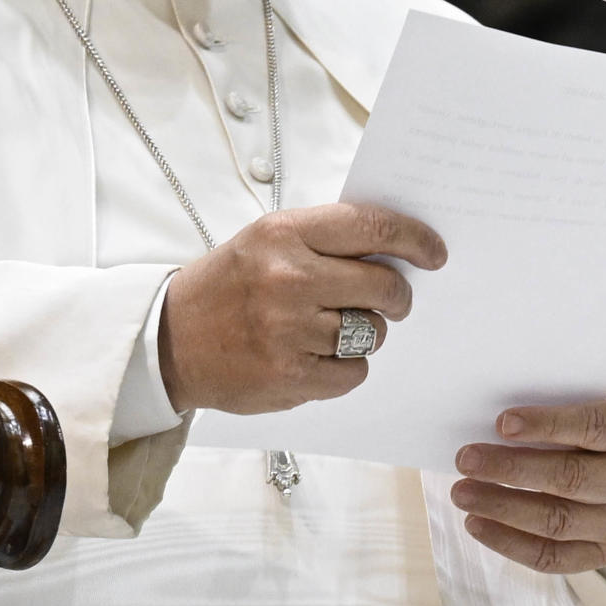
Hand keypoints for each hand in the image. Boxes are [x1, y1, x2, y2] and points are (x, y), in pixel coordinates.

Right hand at [159, 204, 445, 414]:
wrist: (170, 339)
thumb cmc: (228, 286)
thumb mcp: (267, 242)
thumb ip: (326, 240)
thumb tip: (397, 250)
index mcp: (283, 234)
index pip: (372, 228)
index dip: (415, 240)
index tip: (435, 252)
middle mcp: (288, 279)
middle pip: (384, 287)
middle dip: (398, 297)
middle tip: (392, 301)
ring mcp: (289, 330)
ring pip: (372, 333)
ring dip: (366, 333)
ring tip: (333, 329)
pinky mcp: (290, 376)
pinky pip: (353, 372)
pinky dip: (345, 367)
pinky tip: (316, 356)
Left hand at [449, 388, 605, 573]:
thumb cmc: (600, 423)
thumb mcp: (593, 397)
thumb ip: (558, 398)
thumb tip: (494, 414)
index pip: (595, 426)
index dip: (548, 424)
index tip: (502, 423)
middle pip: (572, 478)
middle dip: (512, 469)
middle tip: (467, 460)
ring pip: (558, 521)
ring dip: (503, 508)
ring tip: (462, 493)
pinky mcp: (605, 552)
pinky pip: (554, 557)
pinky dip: (510, 543)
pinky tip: (477, 524)